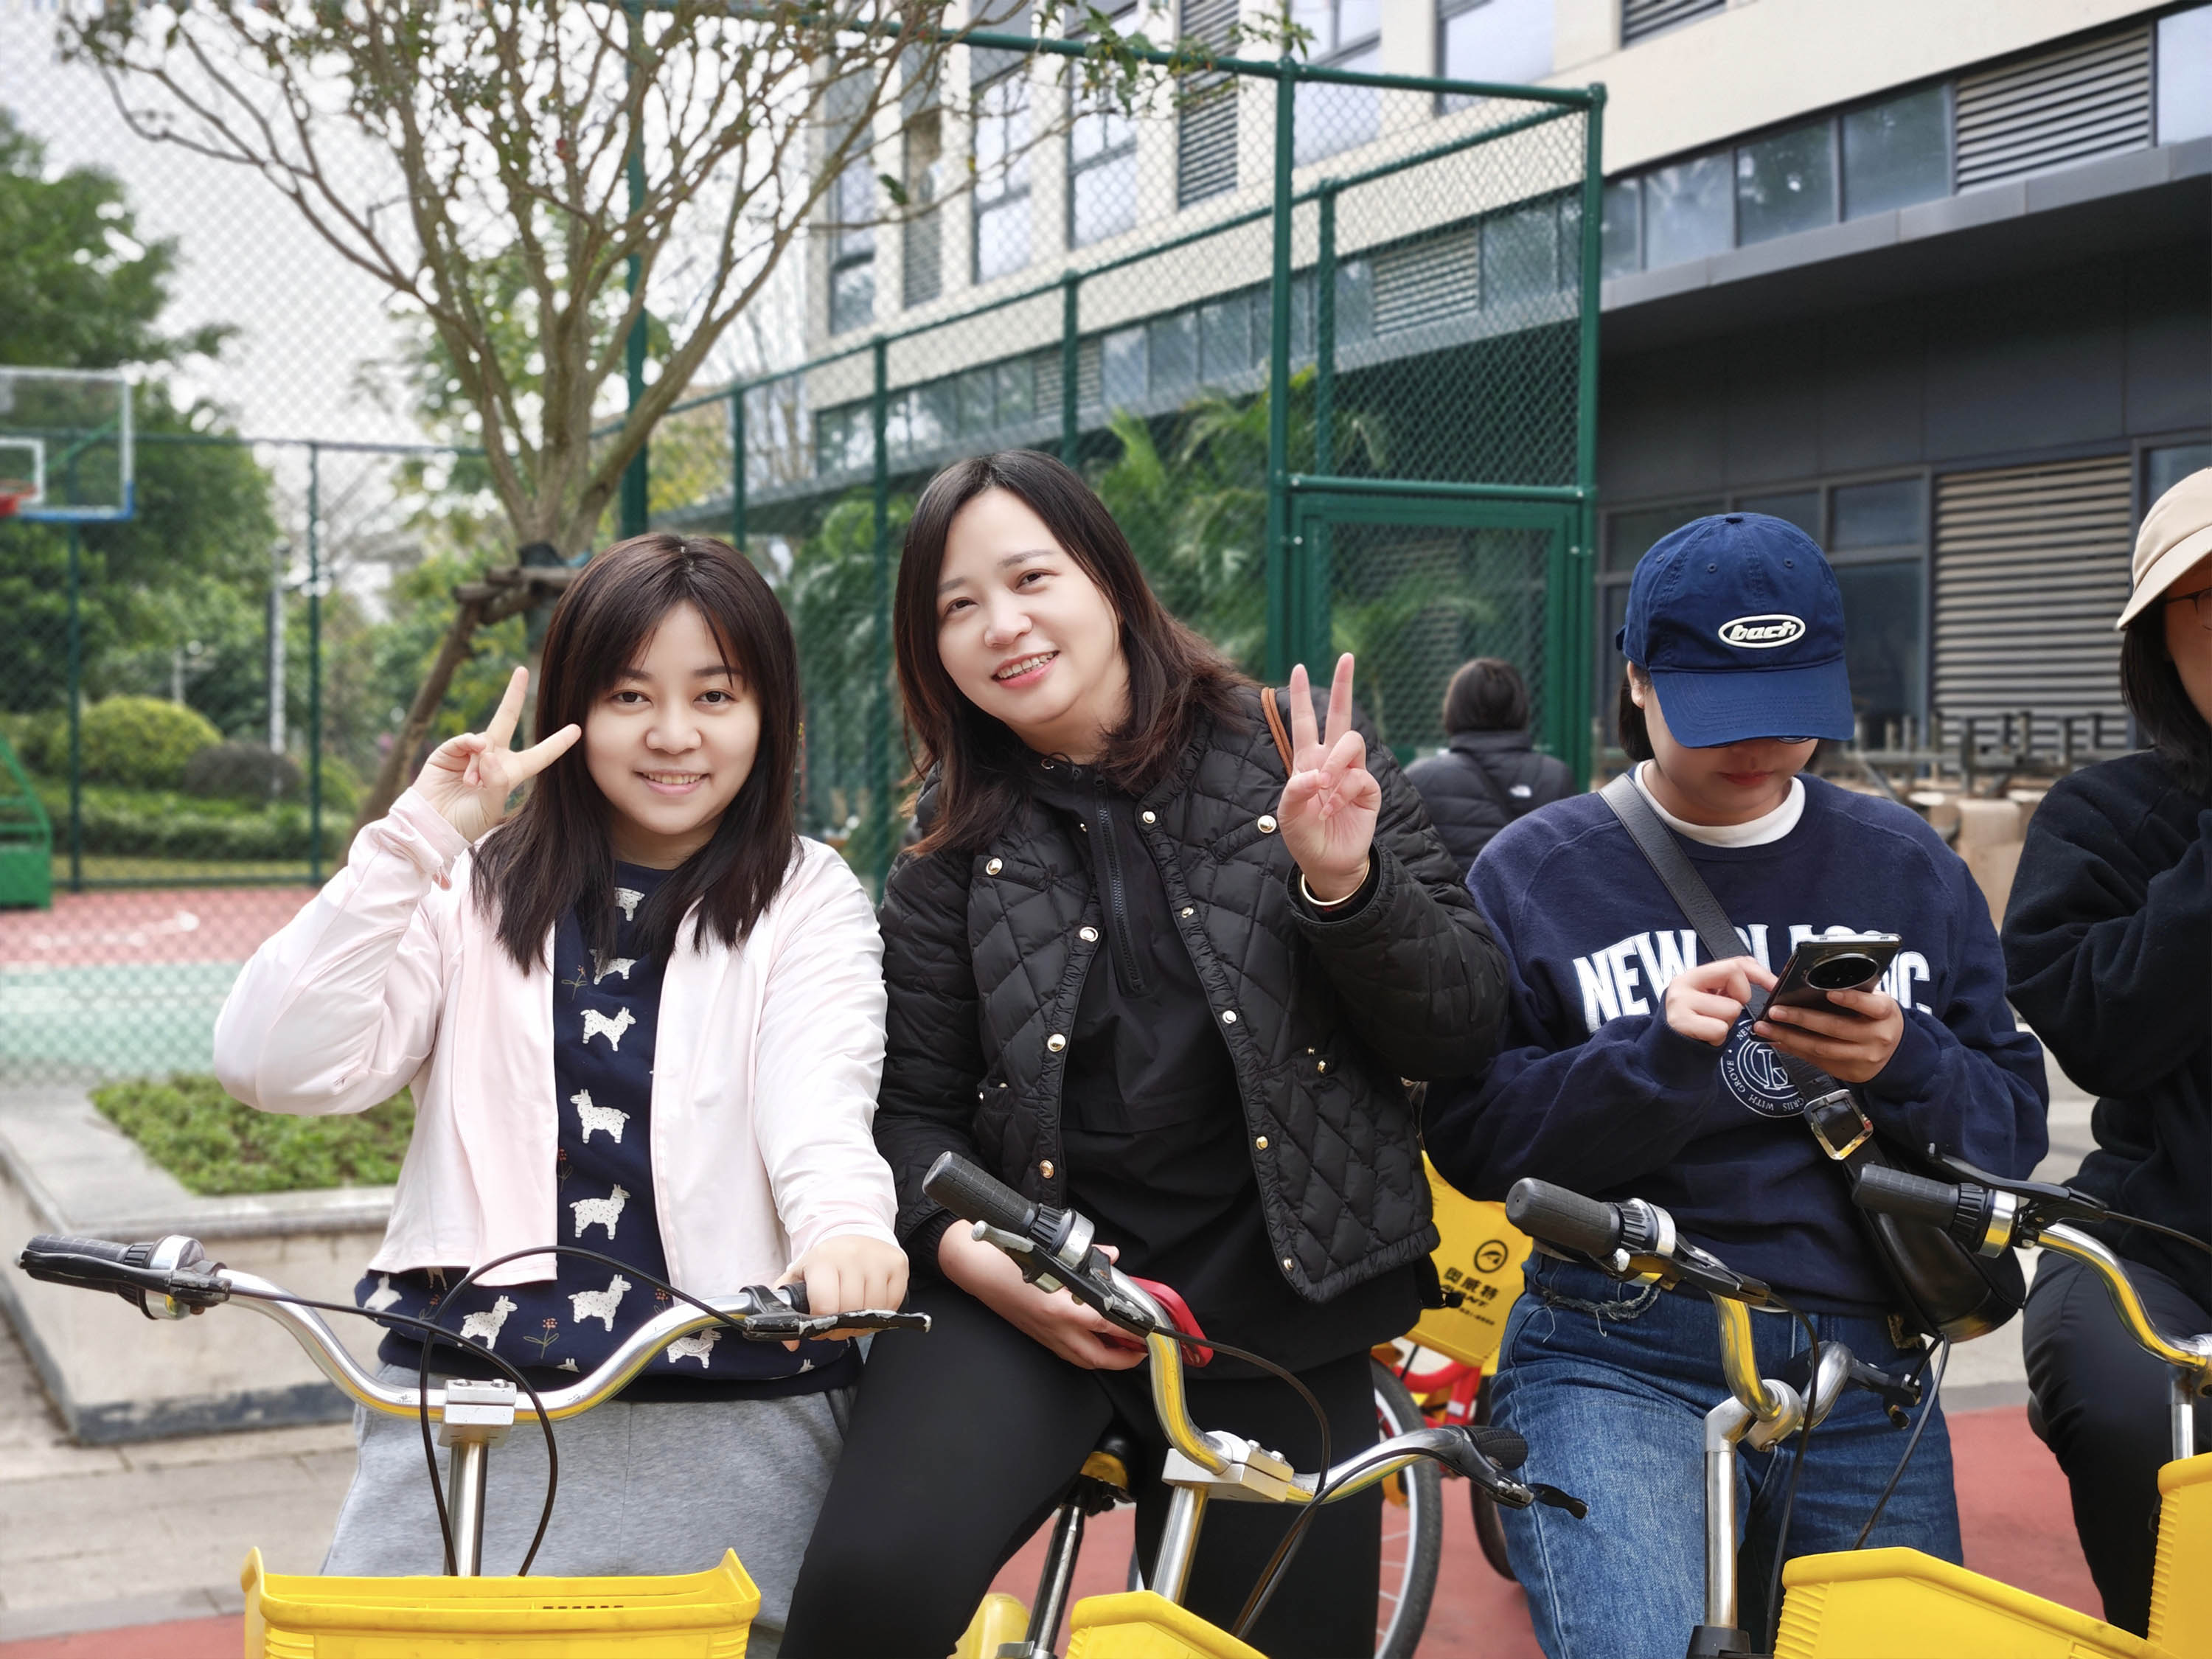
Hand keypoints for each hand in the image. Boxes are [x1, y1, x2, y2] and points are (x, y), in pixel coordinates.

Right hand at [412, 666, 580, 844]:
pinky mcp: (449, 752)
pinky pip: (465, 740)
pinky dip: (469, 746)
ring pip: (485, 740)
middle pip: (507, 719)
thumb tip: (488, 750)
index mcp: (511, 774)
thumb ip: (496, 781)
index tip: (577, 729)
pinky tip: (471, 756)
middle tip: (522, 670)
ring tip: (470, 784)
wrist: (432, 826)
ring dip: (479, 762)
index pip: (539, 755)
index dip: (557, 743)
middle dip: (513, 695)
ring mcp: (470, 753)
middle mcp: (493, 759)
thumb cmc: (465, 822)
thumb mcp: (490, 807)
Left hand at [778, 1234, 909, 1341]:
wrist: (854, 1235)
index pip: (826, 1305)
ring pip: (874, 1310)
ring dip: (862, 1323)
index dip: (822, 1324)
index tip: (819, 1325)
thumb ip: (787, 1309)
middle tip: (836, 1325)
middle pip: (851, 1311)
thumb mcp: (798, 1277)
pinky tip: (870, 1305)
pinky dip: (881, 1313)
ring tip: (853, 1315)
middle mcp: (852, 1256)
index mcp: (823, 1260)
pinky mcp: (898, 1265)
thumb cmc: (826, 1262)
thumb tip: (791, 1343)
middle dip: (842, 1327)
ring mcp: (878, 1260)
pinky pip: (892, 1304)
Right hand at [938, 1224, 1145, 1370]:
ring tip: (1123, 1348)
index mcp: (1062, 1309)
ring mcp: (1045, 1336)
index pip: (1108, 1325)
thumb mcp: (1053, 1254)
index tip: (1150, 1330)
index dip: (1132, 1330)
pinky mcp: (1037, 1337)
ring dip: (1106, 1359)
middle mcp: (1055, 1329)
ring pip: (1084, 1360)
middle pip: (1099, 1357)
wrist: (975, 1269)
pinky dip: (1087, 1354)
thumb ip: (1088, 1258)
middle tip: (1141, 1349)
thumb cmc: (1010, 1260)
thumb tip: (1111, 1257)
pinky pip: (1069, 1354)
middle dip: (1124, 1358)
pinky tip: (1094, 1342)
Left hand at [1277, 654, 1381, 902]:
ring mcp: (1352, 773)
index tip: (1300, 667)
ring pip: (1351, 741)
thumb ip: (1295, 791)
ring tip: (1326, 785)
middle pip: (1340, 715)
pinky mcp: (1368, 789)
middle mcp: (1331, 761)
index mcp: (1307, 761)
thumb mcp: (1289, 815)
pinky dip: (1344, 790)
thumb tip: (1315, 774)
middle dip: (1343, 685)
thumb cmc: (1304, 837)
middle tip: (1347, 657)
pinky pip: (1359, 776)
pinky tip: (1335, 807)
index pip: (1305, 721)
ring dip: (1336, 760)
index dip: (1303, 696)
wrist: (1328, 862)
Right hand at [1664, 956, 1775, 1046]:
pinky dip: (1718, 1038)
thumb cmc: (1696, 1025)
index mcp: (1693, 975)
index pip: (1735, 963)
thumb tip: (1767, 979)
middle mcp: (1683, 984)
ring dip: (1727, 1024)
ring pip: (1731, 1009)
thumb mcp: (1709, 999)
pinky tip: (1705, 1037)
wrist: (1669, 1051)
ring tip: (1709, 1027)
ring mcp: (1680, 1002)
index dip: (1760, 974)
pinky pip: (1720, 1029)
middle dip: (1739, 1000)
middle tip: (1723, 1013)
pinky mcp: (1681, 1023)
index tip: (1774, 987)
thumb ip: (1728, 985)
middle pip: (1735, 979)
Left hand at [1756, 987, 1904, 1084]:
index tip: (1829, 993)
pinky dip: (1794, 1050)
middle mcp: (1876, 1037)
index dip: (1851, 999)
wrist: (1897, 1055)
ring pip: (1821, 1048)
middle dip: (1800, 1019)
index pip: (1871, 1005)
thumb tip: (1812, 985)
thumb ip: (1855, 995)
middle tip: (1775, 1010)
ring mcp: (1863, 1057)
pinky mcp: (1850, 1072)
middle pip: (1835, 1028)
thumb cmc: (1878, 1020)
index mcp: (1885, 1013)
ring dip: (1789, 1037)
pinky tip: (1777, 1040)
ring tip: (1766, 1028)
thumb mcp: (1876, 1003)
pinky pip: (1817, 1061)